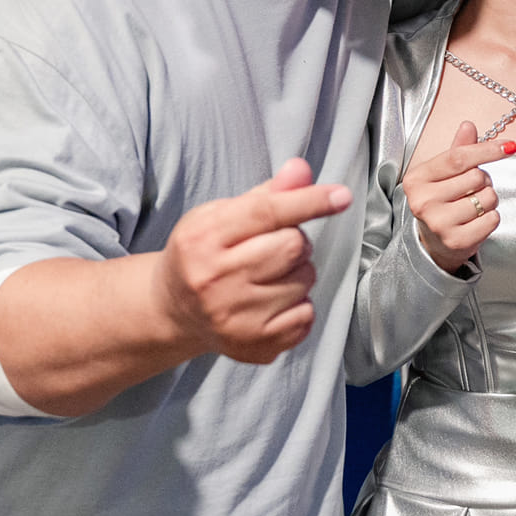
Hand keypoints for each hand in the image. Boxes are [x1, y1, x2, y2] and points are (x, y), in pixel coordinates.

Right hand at [151, 157, 352, 364]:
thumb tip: (300, 170)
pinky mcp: (253, 345)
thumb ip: (266, 194)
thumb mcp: (221, 215)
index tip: (342, 196)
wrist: (174, 310)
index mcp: (202, 238)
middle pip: (292, 246)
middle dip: (296, 241)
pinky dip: (299, 306)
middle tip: (275, 248)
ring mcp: (234, 317)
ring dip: (298, 274)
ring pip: (305, 281)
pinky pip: (307, 316)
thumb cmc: (205, 253)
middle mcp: (214, 280)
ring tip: (269, 277)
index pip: (266, 212)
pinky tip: (271, 303)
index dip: (309, 201)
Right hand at [402, 121, 515, 274]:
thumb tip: (468, 125)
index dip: (486, 150)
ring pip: (487, 197)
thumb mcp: (444, 173)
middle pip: (476, 176)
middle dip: (484, 180)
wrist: (434, 242)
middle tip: (473, 189)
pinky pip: (492, 219)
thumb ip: (458, 150)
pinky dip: (492, 217)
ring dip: (489, 199)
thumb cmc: (441, 201)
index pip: (458, 157)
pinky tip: (477, 220)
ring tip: (474, 205)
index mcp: (417, 179)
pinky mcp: (456, 241)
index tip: (509, 146)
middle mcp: (423, 202)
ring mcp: (438, 224)